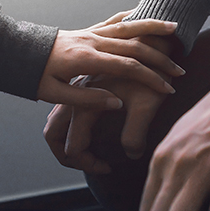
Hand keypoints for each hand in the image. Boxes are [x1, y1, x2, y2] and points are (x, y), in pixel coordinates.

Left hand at [37, 15, 184, 108]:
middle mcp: (92, 42)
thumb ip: (87, 98)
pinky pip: (114, 21)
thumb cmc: (34, 75)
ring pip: (128, 28)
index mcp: (86, 59)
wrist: (16, 51)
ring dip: (153, 29)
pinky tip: (142, 14)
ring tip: (174, 28)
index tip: (168, 89)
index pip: (128, 67)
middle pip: (135, 47)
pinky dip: (132, 17)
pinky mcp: (88, 30)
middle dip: (160, 58)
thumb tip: (115, 103)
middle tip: (180, 70)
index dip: (151, 78)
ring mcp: (91, 33)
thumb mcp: (55, 93)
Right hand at [44, 73, 168, 173]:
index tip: (110, 167)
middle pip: (54, 135)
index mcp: (85, 103)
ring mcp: (78, 89)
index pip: (72, 146)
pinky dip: (75, 126)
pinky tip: (96, 130)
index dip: (89, 163)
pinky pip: (69, 111)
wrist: (155, 42)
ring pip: (58, 122)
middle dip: (70, 156)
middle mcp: (76, 96)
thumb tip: (131, 155)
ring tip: (93, 152)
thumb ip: (135, 133)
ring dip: (71, 139)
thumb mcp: (147, 105)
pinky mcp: (85, 85)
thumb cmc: (153, 71)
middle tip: (96, 164)